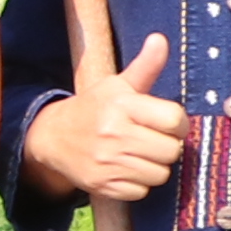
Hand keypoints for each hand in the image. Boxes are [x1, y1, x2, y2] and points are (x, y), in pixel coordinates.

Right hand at [20, 30, 189, 205]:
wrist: (52, 137)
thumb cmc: (94, 108)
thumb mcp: (116, 85)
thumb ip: (145, 66)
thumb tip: (160, 39)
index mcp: (122, 105)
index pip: (175, 120)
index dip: (178, 124)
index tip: (169, 123)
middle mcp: (114, 133)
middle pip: (171, 151)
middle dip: (167, 146)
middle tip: (152, 140)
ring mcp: (108, 162)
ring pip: (160, 174)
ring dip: (155, 166)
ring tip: (139, 154)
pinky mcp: (103, 185)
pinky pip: (141, 191)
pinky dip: (138, 183)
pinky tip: (126, 168)